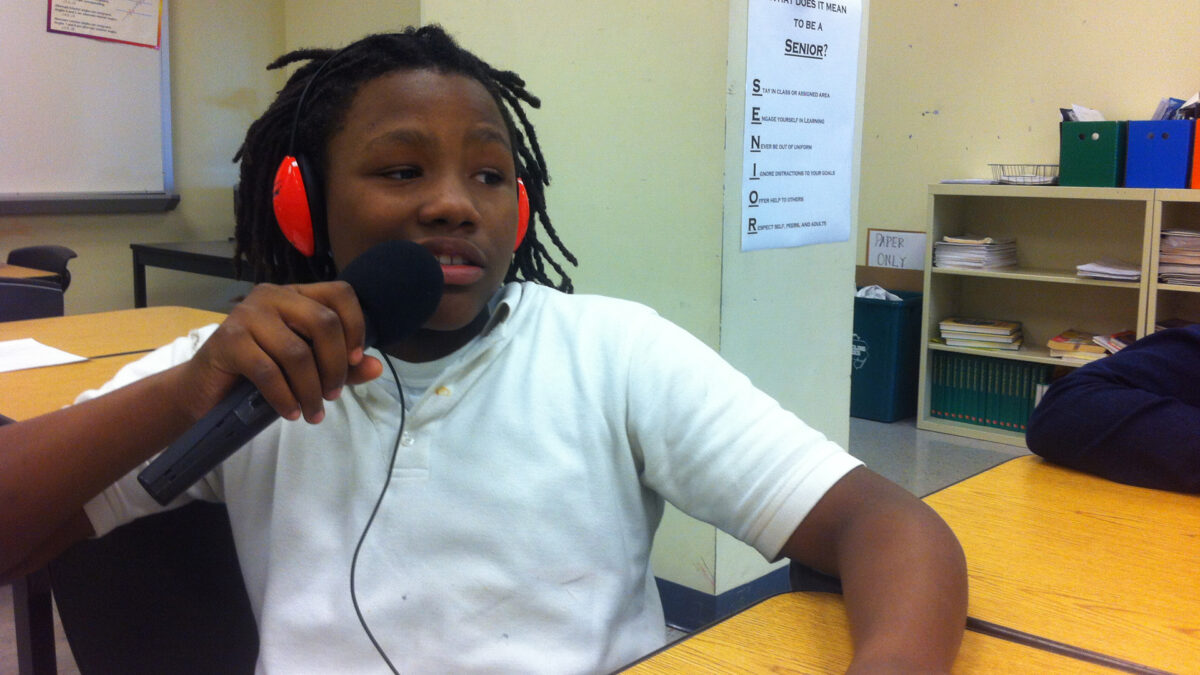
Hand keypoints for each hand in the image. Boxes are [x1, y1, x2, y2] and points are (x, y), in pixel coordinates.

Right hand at [182, 281, 383, 423]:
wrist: (206, 389)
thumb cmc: (261, 374)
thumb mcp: (308, 368)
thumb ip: (344, 366)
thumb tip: (377, 367)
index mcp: (296, 294)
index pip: (340, 293)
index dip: (355, 326)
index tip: (355, 360)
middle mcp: (273, 296)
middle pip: (323, 322)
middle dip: (335, 366)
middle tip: (332, 395)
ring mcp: (248, 314)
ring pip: (297, 352)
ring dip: (311, 389)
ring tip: (313, 412)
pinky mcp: (228, 339)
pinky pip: (269, 371)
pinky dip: (285, 397)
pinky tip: (291, 413)